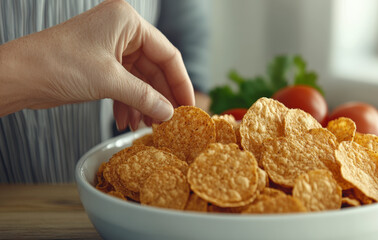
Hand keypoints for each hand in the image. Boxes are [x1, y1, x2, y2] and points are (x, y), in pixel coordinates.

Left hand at [0, 0, 194, 129]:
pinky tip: (126, 121)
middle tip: (171, 122)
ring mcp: (111, 49)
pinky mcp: (101, 66)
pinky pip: (124, 86)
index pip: (167, 54)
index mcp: (128, 22)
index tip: (190, 106)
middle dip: (161, 98)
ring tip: (149, 127)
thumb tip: (169, 113)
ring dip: (144, 105)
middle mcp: (122, 32)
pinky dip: (127, 104)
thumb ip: (144, 97)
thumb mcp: (109, 81)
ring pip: (140, 80)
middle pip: (155, 69)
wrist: (18, 76)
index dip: (181, 82)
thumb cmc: (57, 64)